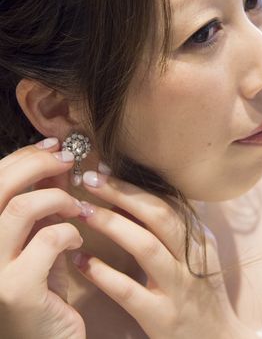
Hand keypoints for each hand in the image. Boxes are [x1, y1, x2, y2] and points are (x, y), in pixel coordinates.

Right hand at [0, 138, 86, 338]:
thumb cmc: (42, 288)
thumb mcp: (37, 239)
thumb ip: (41, 204)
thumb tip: (56, 161)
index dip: (23, 157)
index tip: (54, 147)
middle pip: (0, 188)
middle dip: (38, 164)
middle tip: (67, 162)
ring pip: (21, 208)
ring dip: (57, 199)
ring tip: (74, 208)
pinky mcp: (15, 291)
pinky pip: (48, 239)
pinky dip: (69, 232)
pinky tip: (77, 244)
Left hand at [76, 169, 255, 338]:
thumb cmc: (201, 296)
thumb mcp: (198, 258)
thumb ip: (177, 231)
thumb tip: (140, 200)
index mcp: (199, 240)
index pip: (167, 203)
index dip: (134, 186)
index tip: (105, 171)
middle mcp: (191, 258)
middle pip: (157, 215)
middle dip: (122, 194)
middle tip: (90, 179)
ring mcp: (178, 287)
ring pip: (145, 246)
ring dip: (112, 225)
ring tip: (82, 211)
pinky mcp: (162, 317)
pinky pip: (129, 291)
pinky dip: (103, 274)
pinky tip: (80, 262)